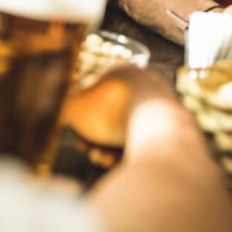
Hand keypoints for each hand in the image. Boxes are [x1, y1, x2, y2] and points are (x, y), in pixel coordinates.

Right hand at [63, 65, 177, 149]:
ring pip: (123, 130)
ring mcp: (159, 104)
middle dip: (93, 135)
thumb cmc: (111, 113)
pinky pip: (142, 141)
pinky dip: (128, 152)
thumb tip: (61, 109)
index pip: (92, 91)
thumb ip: (64, 105)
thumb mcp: (75, 108)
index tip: (73, 132)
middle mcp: (142, 82)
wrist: (156, 129)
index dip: (78, 115)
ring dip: (107, 146)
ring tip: (101, 158)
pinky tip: (118, 161)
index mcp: (120, 69)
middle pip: (108, 113)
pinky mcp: (170, 127)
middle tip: (86, 148)